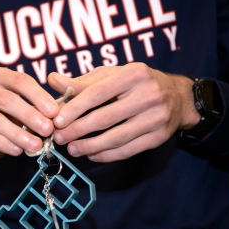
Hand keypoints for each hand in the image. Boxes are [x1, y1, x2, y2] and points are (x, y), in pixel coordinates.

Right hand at [0, 66, 58, 172]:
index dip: (38, 96)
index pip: (19, 80)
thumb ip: (36, 111)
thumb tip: (59, 114)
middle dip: (30, 115)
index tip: (54, 113)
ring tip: (36, 145)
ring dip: (18, 134)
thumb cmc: (4, 126)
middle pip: (6, 99)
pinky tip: (17, 151)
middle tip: (48, 130)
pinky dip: (2, 143)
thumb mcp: (22, 115)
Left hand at [48, 63, 199, 161]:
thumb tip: (52, 80)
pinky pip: (128, 150)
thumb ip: (82, 81)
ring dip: (90, 146)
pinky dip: (107, 155)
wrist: (176, 96)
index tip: (57, 121)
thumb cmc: (135, 83)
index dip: (75, 108)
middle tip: (59, 138)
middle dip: (78, 130)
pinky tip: (92, 154)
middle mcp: (148, 94)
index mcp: (134, 74)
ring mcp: (156, 118)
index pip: (98, 93)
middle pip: (106, 118)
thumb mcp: (111, 75)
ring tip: (72, 149)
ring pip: (117, 137)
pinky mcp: (159, 137)